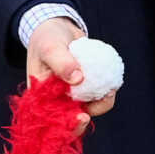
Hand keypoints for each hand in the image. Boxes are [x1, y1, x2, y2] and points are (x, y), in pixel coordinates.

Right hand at [25, 16, 115, 130]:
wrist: (58, 29)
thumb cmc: (47, 38)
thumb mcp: (50, 47)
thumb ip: (61, 62)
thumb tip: (77, 79)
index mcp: (41, 97)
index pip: (52, 118)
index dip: (67, 124)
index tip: (83, 117)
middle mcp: (55, 100)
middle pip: (71, 119)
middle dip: (89, 118)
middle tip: (104, 101)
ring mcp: (71, 95)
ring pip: (87, 108)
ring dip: (101, 102)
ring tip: (111, 88)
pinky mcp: (85, 88)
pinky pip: (97, 95)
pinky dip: (106, 90)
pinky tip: (113, 82)